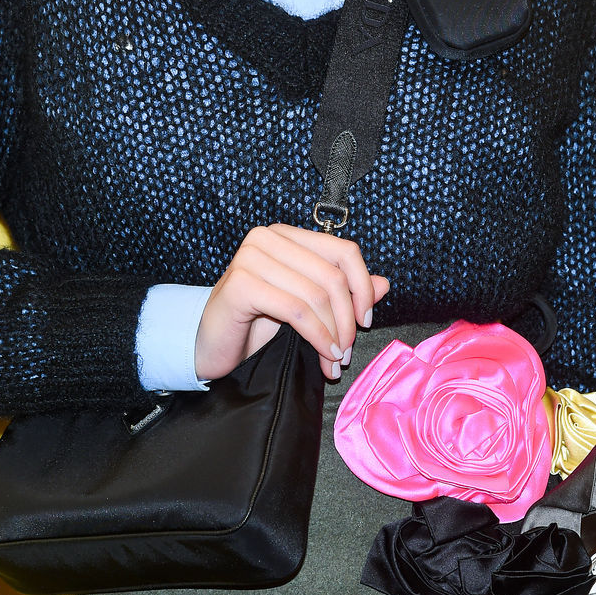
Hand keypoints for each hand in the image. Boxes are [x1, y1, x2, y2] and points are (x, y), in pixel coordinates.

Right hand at [194, 223, 389, 382]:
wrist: (211, 345)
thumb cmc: (255, 323)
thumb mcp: (305, 305)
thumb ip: (342, 291)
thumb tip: (385, 284)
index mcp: (287, 235)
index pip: (343, 250)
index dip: (362, 286)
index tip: (365, 319)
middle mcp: (268, 237)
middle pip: (332, 275)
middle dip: (347, 319)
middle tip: (347, 350)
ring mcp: (251, 257)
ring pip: (316, 295)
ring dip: (333, 333)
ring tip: (334, 359)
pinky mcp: (240, 283)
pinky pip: (296, 310)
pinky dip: (317, 337)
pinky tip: (323, 354)